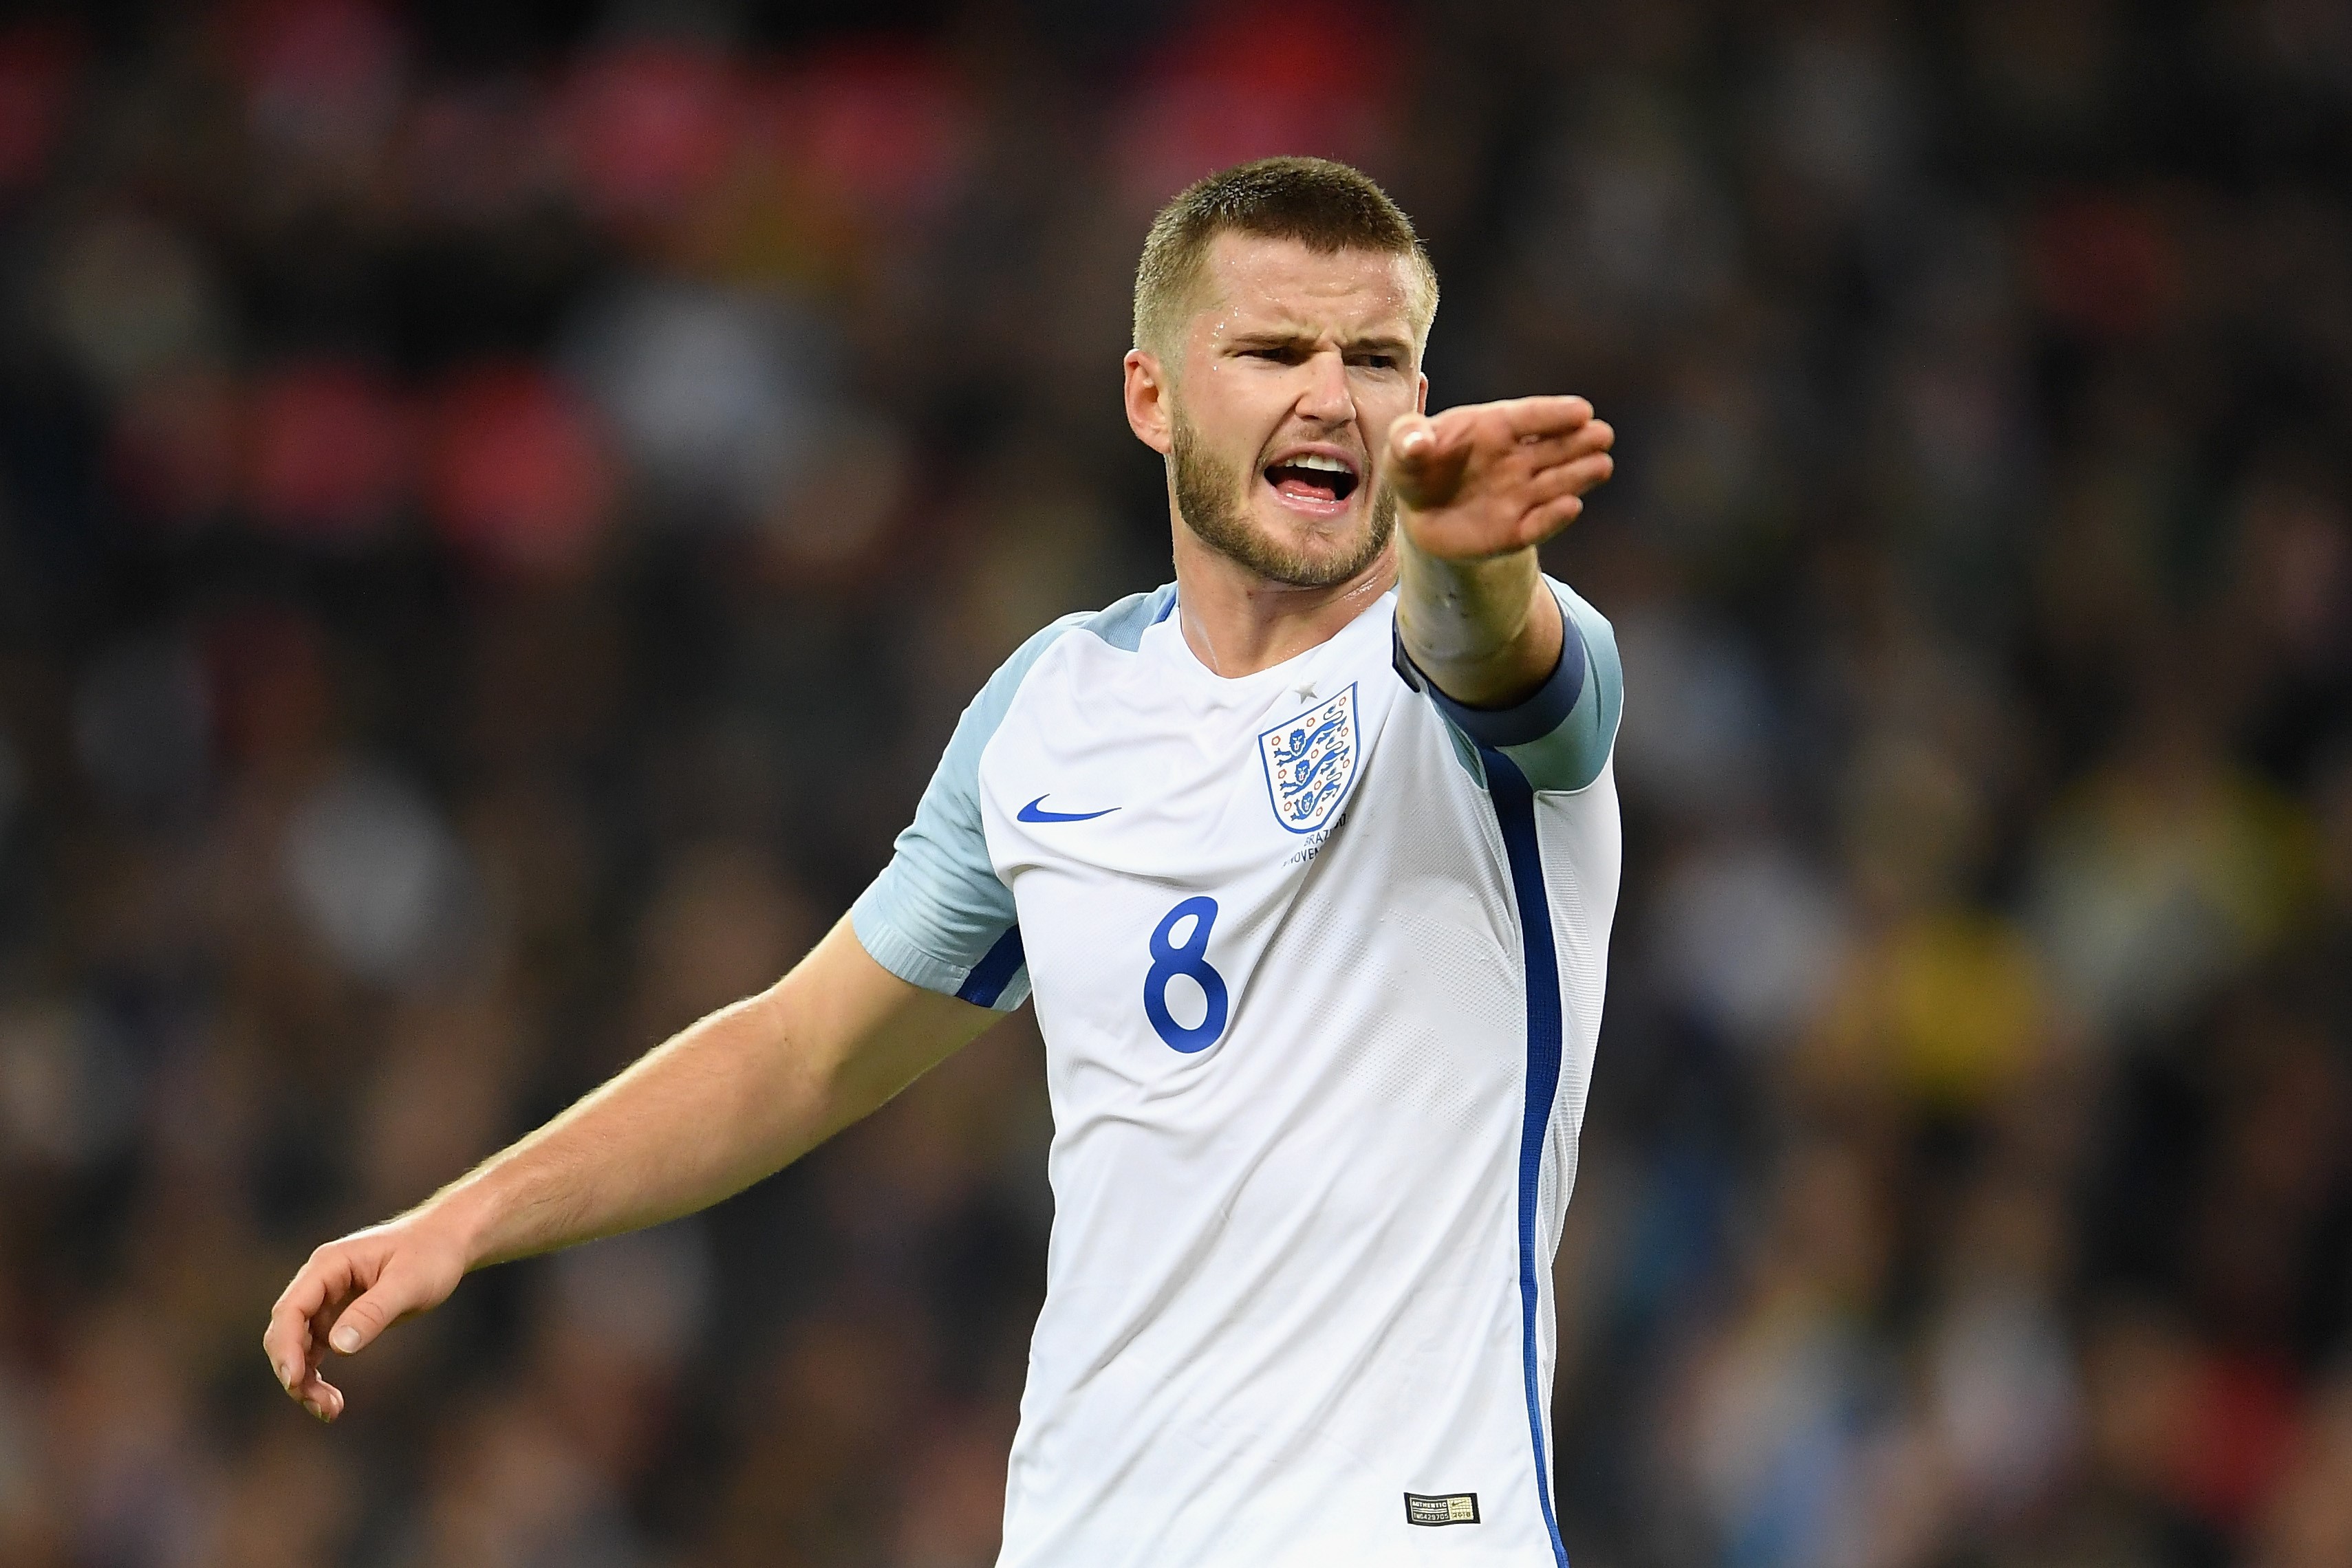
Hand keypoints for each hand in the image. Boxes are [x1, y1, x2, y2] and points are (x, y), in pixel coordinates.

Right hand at [263, 1213, 467, 1421]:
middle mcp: (320, 1283)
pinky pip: (316, 1352)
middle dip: (294, 1371)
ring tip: (330, 1411)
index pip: (291, 1309)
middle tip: (322, 1406)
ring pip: (298, 1348)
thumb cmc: (431, 1254)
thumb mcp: (409, 1282)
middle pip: (287, 1333)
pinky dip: (317, 1377)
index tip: (294, 1380)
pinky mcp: (338, 1319)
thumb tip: (339, 1346)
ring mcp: (326, 1303)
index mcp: (328, 1265)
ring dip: (305, 1381)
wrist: (447, 1243)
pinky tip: (331, 1403)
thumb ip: (374, 1311)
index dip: (286, 1347)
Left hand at [1386, 396, 1614, 560]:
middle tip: (1603, 435)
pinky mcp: (1516, 530)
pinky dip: (1553, 517)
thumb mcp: (1401, 448)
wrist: (1420, 516)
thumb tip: (1418, 444)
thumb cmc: (1417, 467)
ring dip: (1579, 474)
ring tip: (1601, 466)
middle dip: (1579, 442)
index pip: (1528, 417)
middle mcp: (1516, 459)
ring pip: (1556, 482)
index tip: (1581, 411)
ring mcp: (1520, 494)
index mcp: (1493, 427)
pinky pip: (1538, 524)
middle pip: (1554, 448)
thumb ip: (1406, 439)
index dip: (1554, 413)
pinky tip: (1570, 506)